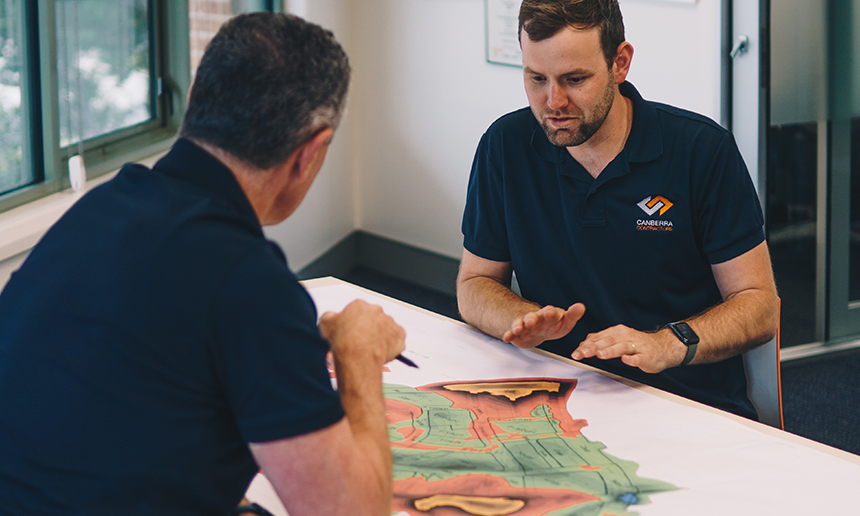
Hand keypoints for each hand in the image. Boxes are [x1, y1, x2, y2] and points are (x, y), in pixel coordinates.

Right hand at [319, 300, 405, 365]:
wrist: (358, 356)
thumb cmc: (343, 341)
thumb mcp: (325, 324)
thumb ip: (329, 317)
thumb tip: (331, 317)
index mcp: (359, 306)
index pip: (357, 312)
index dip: (353, 324)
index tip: (351, 333)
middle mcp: (376, 311)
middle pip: (373, 319)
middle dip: (368, 329)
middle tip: (361, 343)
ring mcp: (389, 322)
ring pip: (385, 329)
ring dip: (380, 337)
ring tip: (370, 350)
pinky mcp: (399, 335)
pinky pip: (397, 340)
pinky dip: (392, 346)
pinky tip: (381, 353)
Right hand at [503, 303, 584, 348]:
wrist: (537, 329)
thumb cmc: (552, 324)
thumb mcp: (565, 322)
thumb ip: (573, 315)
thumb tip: (581, 306)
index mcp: (548, 314)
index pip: (550, 312)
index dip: (550, 313)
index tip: (550, 313)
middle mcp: (535, 318)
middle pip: (532, 317)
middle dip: (531, 319)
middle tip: (531, 321)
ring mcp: (525, 325)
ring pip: (520, 324)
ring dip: (519, 326)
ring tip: (518, 329)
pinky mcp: (517, 334)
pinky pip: (511, 333)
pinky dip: (509, 335)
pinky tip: (507, 337)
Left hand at [572, 326, 686, 373]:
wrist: (663, 347)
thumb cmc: (638, 344)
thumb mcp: (618, 339)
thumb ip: (601, 340)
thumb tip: (583, 344)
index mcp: (617, 332)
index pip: (599, 338)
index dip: (586, 345)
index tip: (576, 352)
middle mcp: (626, 337)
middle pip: (607, 341)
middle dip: (593, 347)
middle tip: (582, 353)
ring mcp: (637, 346)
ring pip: (622, 347)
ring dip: (610, 350)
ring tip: (600, 354)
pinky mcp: (647, 356)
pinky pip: (639, 357)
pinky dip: (632, 359)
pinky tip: (626, 360)